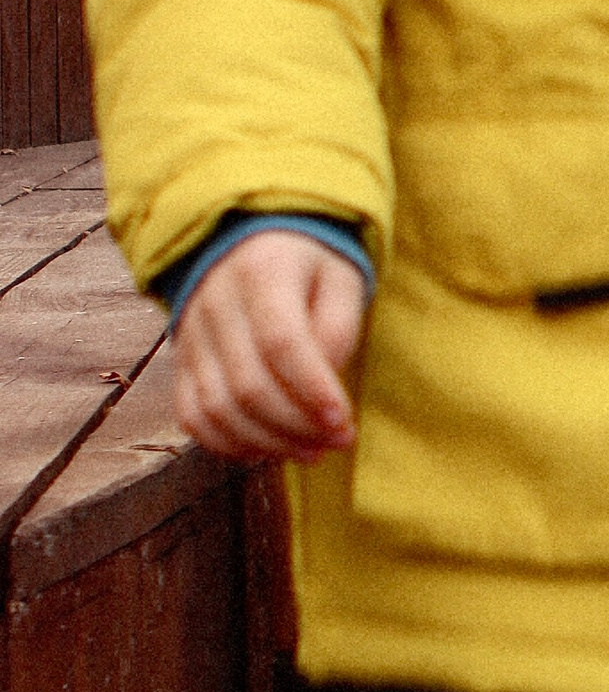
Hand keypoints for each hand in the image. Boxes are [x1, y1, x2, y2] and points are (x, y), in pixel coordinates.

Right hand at [172, 232, 369, 459]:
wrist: (246, 240)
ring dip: (268, 443)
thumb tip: (324, 390)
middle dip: (298, 426)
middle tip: (338, 441)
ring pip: (218, 409)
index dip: (312, 389)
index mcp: (262, 273)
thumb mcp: (340, 278)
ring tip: (312, 451)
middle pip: (249, 385)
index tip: (344, 422)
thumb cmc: (308, 264)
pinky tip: (267, 449)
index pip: (281, 343)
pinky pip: (191, 416)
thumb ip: (338, 330)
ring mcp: (190, 335)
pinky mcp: (180, 361)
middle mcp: (215, 304)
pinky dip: (227, 444)